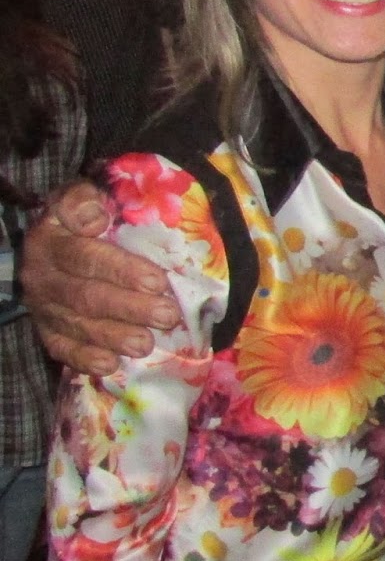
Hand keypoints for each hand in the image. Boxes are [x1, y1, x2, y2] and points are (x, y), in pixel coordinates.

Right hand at [20, 179, 179, 374]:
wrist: (50, 236)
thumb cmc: (80, 214)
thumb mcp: (78, 195)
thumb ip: (83, 200)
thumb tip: (95, 220)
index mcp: (50, 241)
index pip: (86, 258)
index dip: (123, 271)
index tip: (158, 282)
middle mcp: (41, 277)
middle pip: (86, 297)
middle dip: (129, 309)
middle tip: (166, 316)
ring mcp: (42, 307)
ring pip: (77, 326)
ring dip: (114, 337)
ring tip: (146, 344)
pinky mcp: (46, 329)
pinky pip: (61, 348)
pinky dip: (85, 359)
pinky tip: (111, 365)